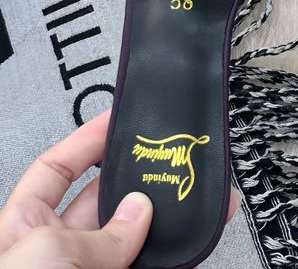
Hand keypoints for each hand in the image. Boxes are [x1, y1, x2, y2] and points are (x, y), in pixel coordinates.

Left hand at [0, 110, 238, 267]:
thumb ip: (98, 236)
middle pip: (104, 201)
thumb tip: (138, 212)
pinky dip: (179, 253)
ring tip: (200, 194)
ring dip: (169, 216)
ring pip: (135, 238)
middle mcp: (57, 255)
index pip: (56, 170)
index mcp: (22, 232)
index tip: (121, 119)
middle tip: (171, 156)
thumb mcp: (46, 263)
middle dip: (139, 178)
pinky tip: (198, 238)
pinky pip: (155, 265)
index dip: (87, 141)